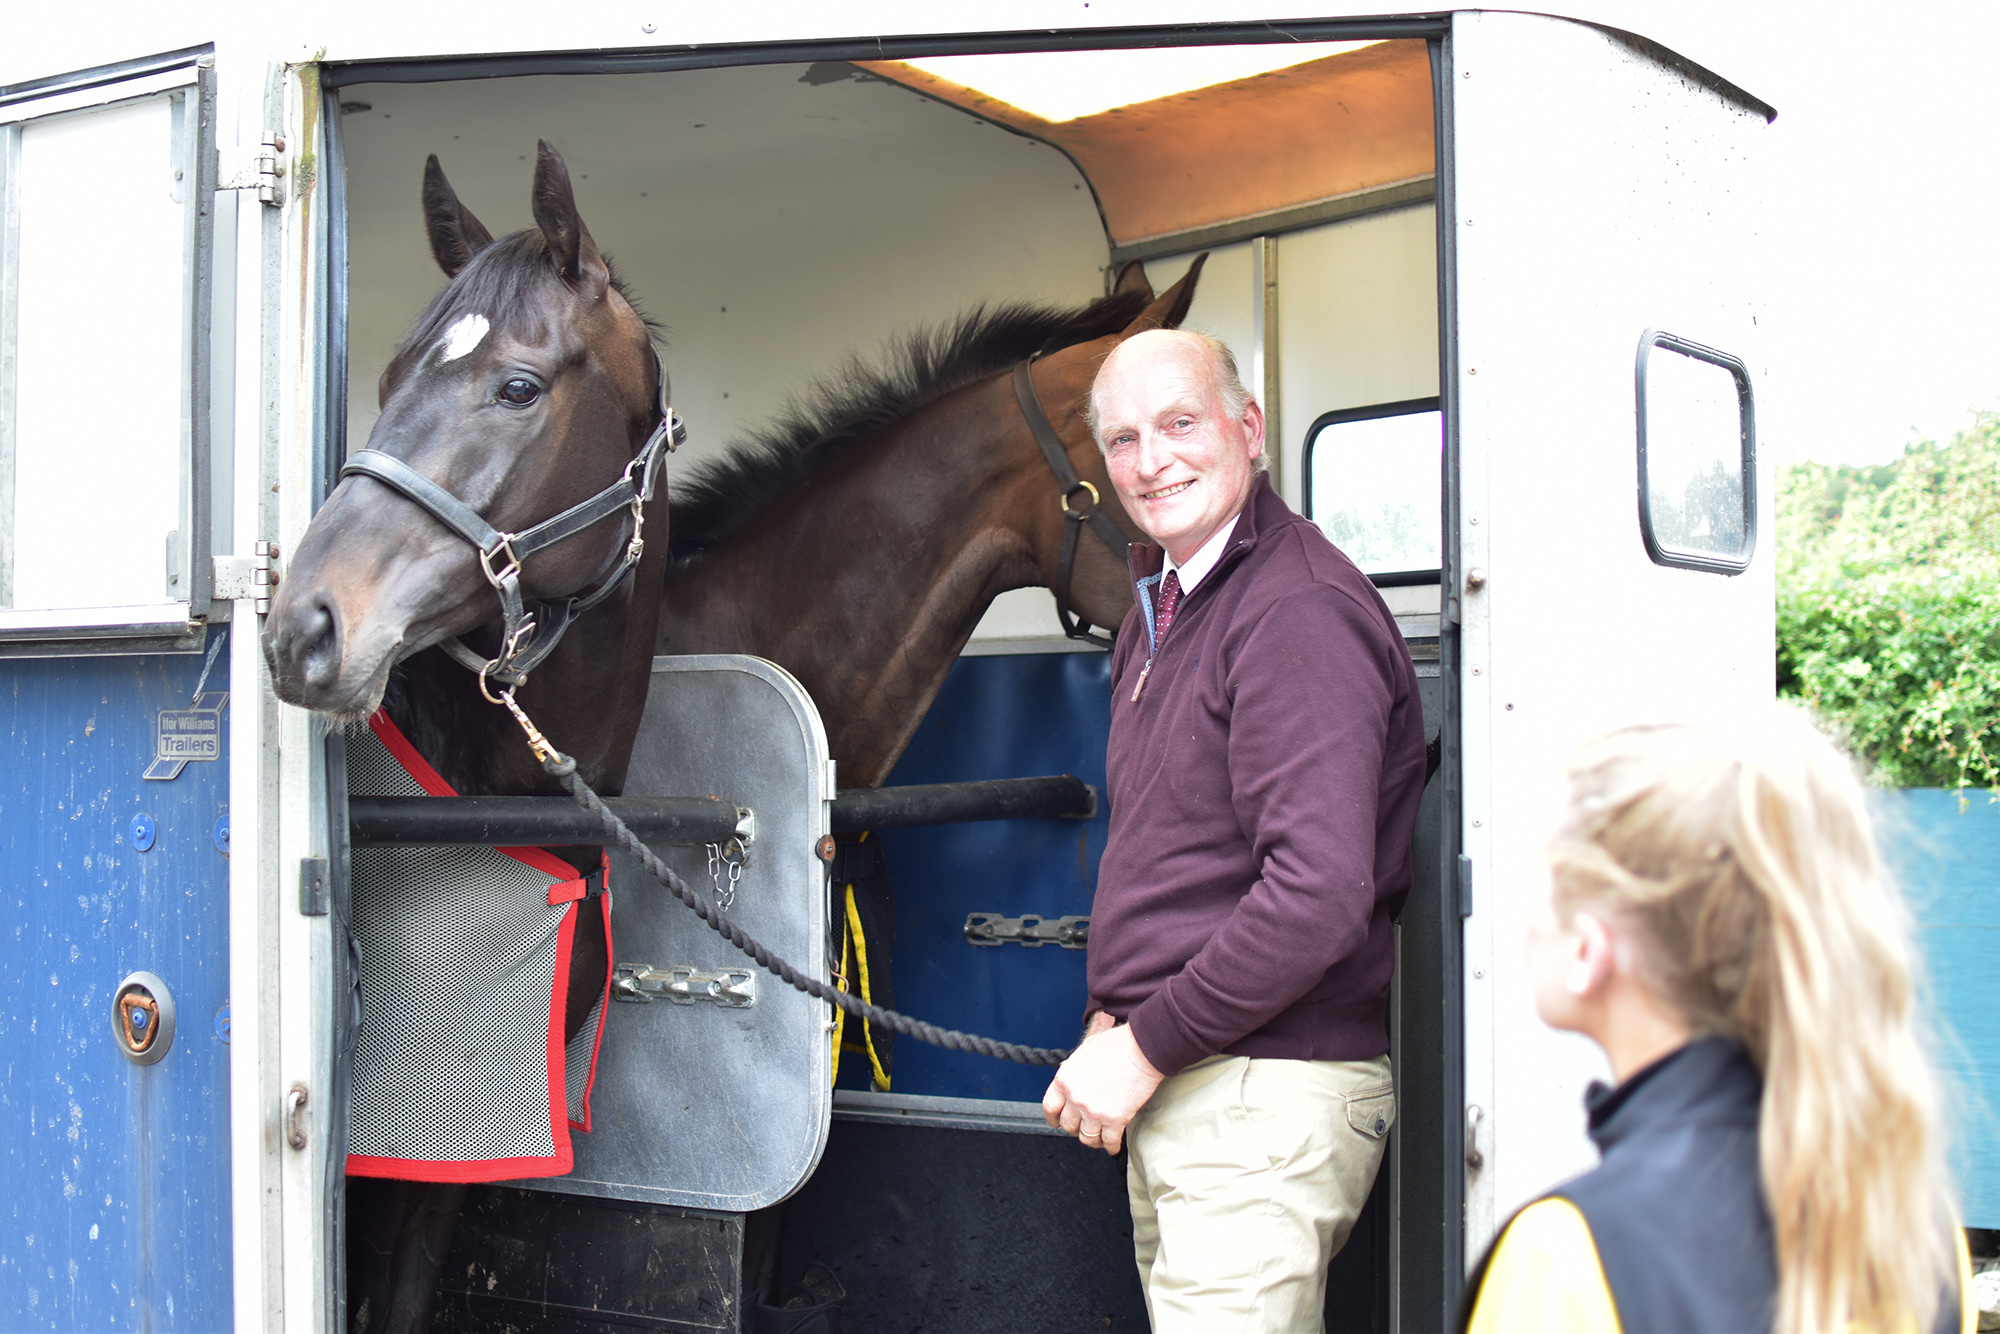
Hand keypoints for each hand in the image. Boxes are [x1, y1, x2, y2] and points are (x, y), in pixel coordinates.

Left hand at [1041, 1016, 1163, 1154]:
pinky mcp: (1115, 1120)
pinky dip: (1111, 1147)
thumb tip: (1071, 1074)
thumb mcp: (1086, 1049)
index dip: (1053, 1118)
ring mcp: (1094, 1111)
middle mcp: (1076, 1097)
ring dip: (1092, 1140)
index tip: (1056, 1122)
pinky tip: (1113, 1146)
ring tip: (1098, 1139)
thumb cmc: (1118, 1045)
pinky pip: (1109, 1141)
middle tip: (1081, 1128)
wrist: (1143, 1049)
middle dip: (1074, 1128)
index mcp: (1065, 1078)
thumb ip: (1075, 1066)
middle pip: (1068, 1125)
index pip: (1050, 1106)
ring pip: (1086, 1138)